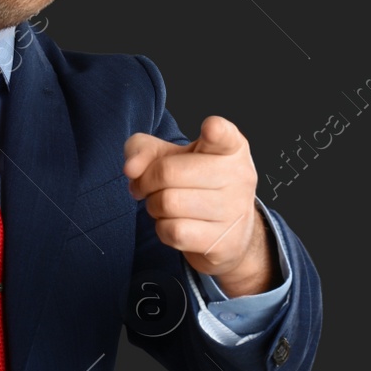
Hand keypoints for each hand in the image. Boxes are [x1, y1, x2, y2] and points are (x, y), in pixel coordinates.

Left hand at [123, 115, 272, 294]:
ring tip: (165, 205)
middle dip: (146, 182)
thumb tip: (131, 168)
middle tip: (149, 187)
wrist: (228, 232)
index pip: (224, 135)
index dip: (214, 130)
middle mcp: (239, 175)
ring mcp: (235, 210)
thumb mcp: (168, 156)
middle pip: (168, 172)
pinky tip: (175, 224)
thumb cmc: (194, 184)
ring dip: (154, 206)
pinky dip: (163, 229)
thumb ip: (142, 150)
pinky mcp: (225, 242)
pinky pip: (174, 232)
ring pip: (168, 203)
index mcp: (230, 147)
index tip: (210, 128)